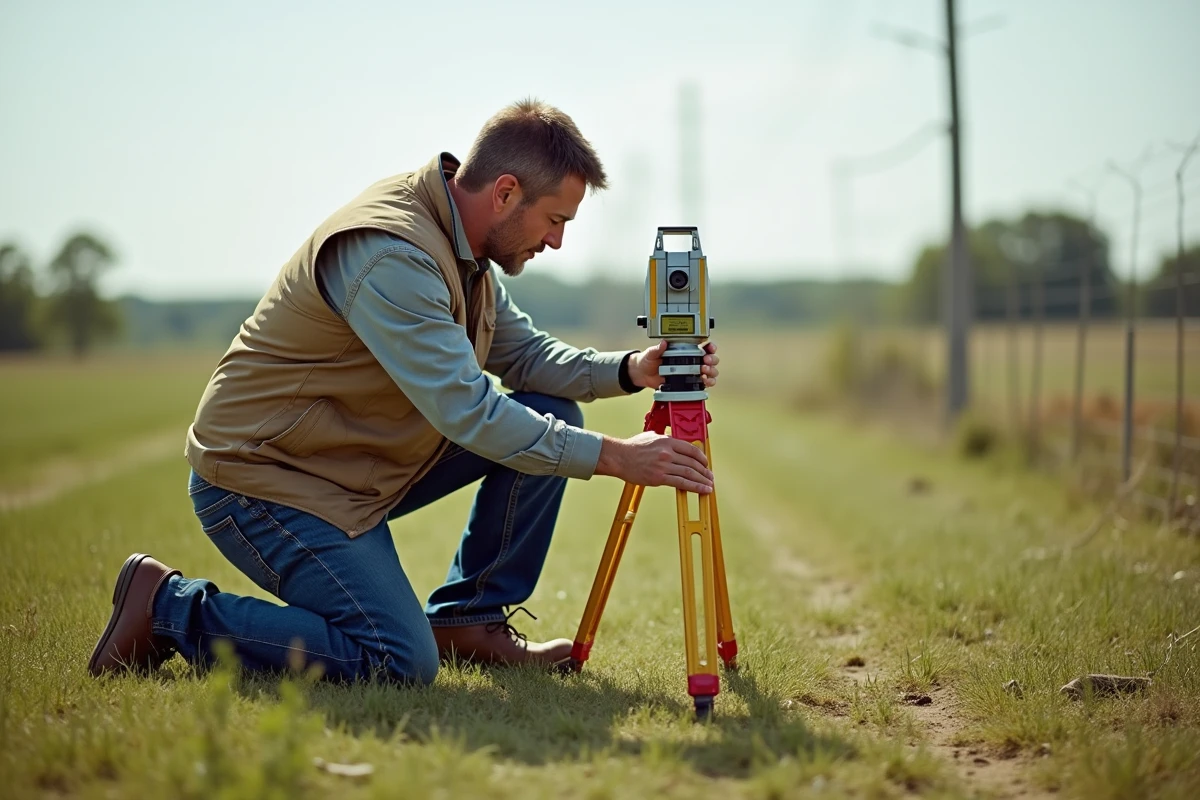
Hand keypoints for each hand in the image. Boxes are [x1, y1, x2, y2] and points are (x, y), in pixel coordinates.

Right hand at [595, 432, 714, 493]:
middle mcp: (668, 453)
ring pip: (689, 473)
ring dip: (702, 480)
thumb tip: (676, 443)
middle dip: (704, 471)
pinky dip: (694, 487)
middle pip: (693, 462)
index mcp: (667, 441)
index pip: (691, 449)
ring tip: (709, 484)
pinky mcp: (659, 478)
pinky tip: (701, 489)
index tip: (705, 463)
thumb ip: (666, 439)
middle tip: (710, 476)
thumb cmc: (632, 447)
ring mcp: (664, 466)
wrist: (619, 458)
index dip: (702, 457)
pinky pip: (681, 483)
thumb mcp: (652, 436)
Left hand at [627, 340, 719, 389]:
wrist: (642, 374)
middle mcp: (691, 360)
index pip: (703, 346)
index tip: (710, 347)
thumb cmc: (649, 360)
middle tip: (705, 361)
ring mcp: (691, 372)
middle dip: (712, 360)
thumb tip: (663, 343)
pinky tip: (705, 381)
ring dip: (711, 371)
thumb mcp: (651, 353)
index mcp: (685, 350)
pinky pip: (703, 383)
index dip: (710, 346)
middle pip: (710, 359)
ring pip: (710, 371)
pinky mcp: (689, 383)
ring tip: (704, 371)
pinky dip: (707, 382)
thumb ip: (657, 348)